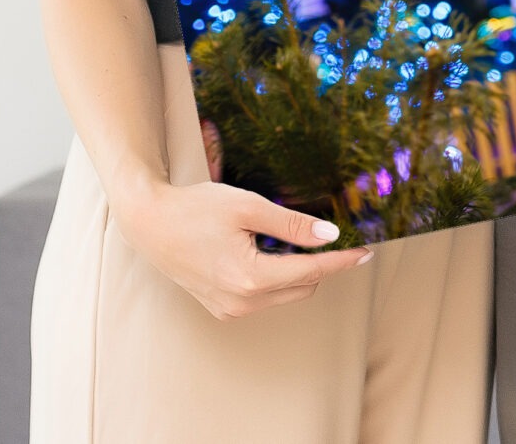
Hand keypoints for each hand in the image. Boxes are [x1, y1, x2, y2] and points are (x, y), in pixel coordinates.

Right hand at [111, 176, 368, 319]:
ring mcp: (230, 309)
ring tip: (289, 238)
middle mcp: (242, 301)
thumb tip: (329, 235)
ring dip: (297, 271)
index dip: (342, 260)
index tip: (366, 251)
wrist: (149, 224)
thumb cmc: (195, 209)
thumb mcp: (248, 207)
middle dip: (321, 263)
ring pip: (285, 294)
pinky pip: (264, 297)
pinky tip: (266, 251)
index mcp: (251, 277)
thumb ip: (291, 224)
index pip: (312, 270)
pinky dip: (275, 277)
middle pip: (302, 286)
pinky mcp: (222, 308)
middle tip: (332, 236)